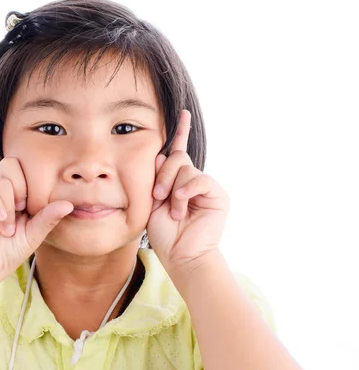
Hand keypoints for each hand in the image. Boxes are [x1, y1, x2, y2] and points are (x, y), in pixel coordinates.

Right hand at [0, 156, 73, 283]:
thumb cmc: (10, 251)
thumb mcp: (34, 234)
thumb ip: (48, 217)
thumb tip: (69, 204)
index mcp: (18, 191)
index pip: (28, 168)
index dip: (34, 185)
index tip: (33, 210)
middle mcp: (1, 187)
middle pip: (13, 163)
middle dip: (22, 188)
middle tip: (22, 210)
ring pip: (3, 179)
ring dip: (10, 206)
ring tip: (8, 227)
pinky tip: (0, 219)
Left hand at [147, 109, 229, 275]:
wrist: (181, 257)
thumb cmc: (164, 234)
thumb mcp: (151, 203)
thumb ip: (155, 179)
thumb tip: (160, 156)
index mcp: (175, 181)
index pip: (177, 152)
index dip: (180, 132)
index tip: (183, 113)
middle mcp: (191, 181)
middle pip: (176, 158)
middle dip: (162, 175)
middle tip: (157, 197)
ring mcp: (205, 187)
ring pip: (186, 169)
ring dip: (173, 189)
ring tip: (172, 210)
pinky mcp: (217, 195)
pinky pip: (200, 179)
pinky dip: (188, 189)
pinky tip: (181, 201)